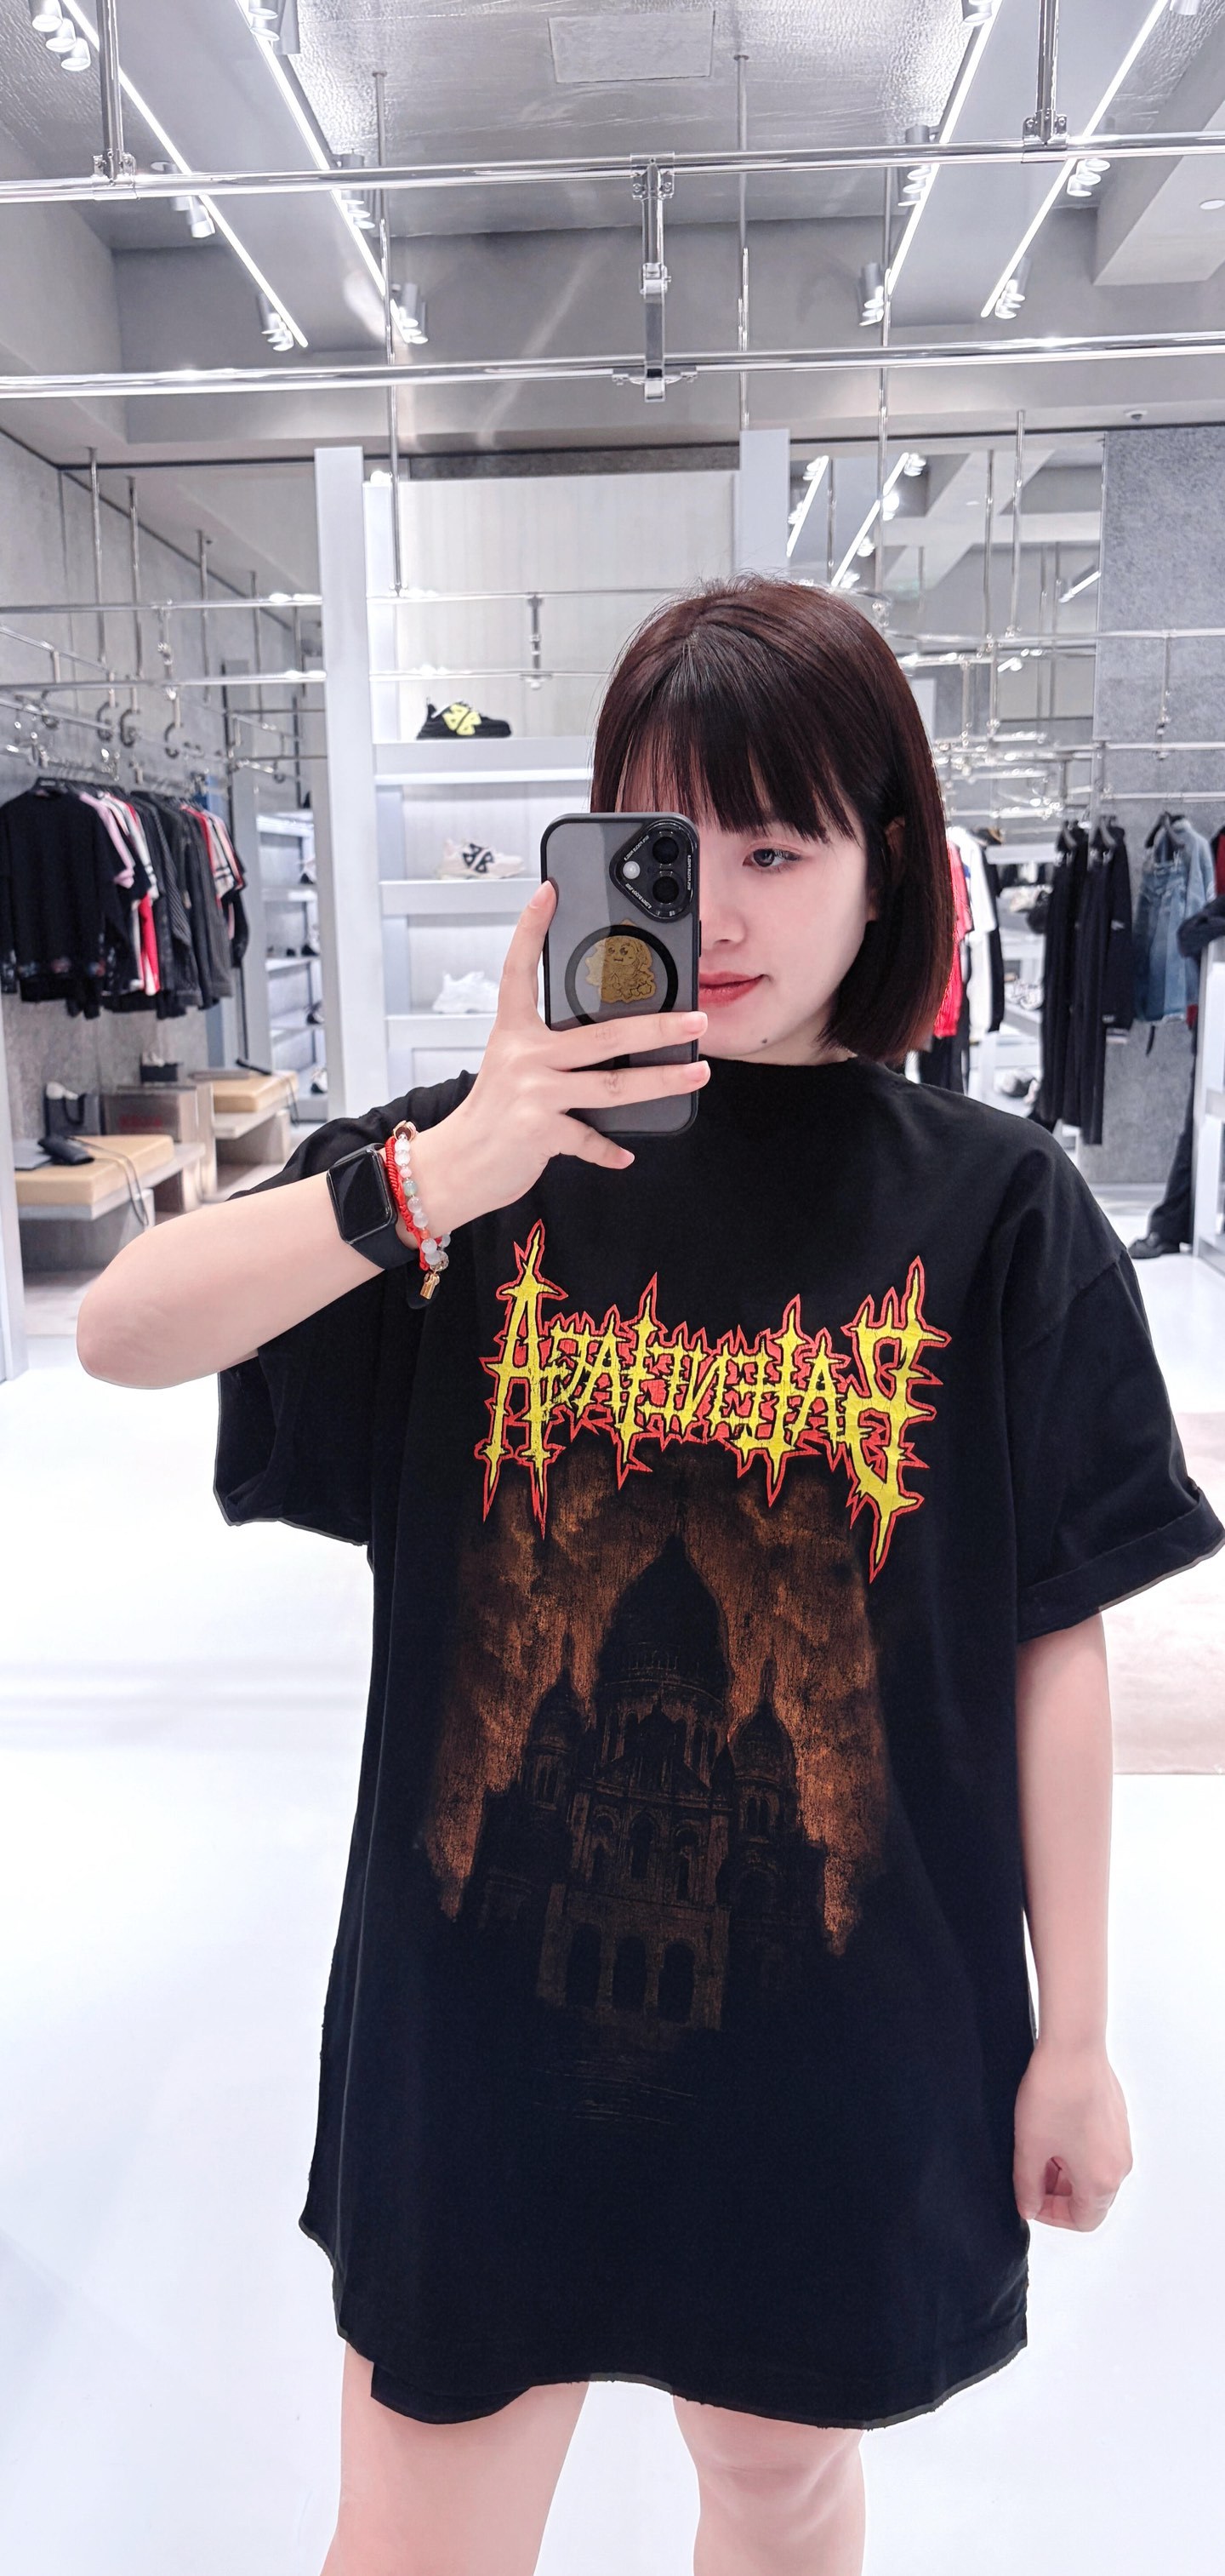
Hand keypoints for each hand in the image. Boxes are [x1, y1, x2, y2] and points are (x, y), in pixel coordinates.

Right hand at [407, 878, 708, 1235]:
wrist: (455, 1166)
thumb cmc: (490, 1116)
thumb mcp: (513, 1068)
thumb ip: (553, 1051)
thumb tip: (615, 1047)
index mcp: (513, 1032)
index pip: (519, 969)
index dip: (531, 928)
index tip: (549, 891)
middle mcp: (523, 1056)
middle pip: (603, 1035)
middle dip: (658, 1027)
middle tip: (695, 1019)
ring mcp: (533, 1094)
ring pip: (612, 1086)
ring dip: (661, 1082)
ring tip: (695, 1073)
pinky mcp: (540, 1131)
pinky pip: (589, 1138)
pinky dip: (610, 1149)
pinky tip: (627, 1153)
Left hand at [1013, 2036, 1133, 2230]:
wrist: (1073, 2047)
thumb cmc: (1054, 2096)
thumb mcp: (1029, 2148)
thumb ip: (1027, 2186)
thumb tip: (1028, 2208)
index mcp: (1102, 2181)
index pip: (1082, 2219)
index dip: (1052, 2214)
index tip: (1029, 2197)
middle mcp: (1120, 2164)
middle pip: (1090, 2197)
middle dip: (1058, 2191)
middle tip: (1029, 2171)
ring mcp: (1122, 2139)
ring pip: (1094, 2171)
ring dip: (1066, 2169)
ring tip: (1037, 2145)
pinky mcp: (1118, 2118)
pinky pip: (1098, 2147)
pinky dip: (1076, 2148)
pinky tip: (1052, 2125)